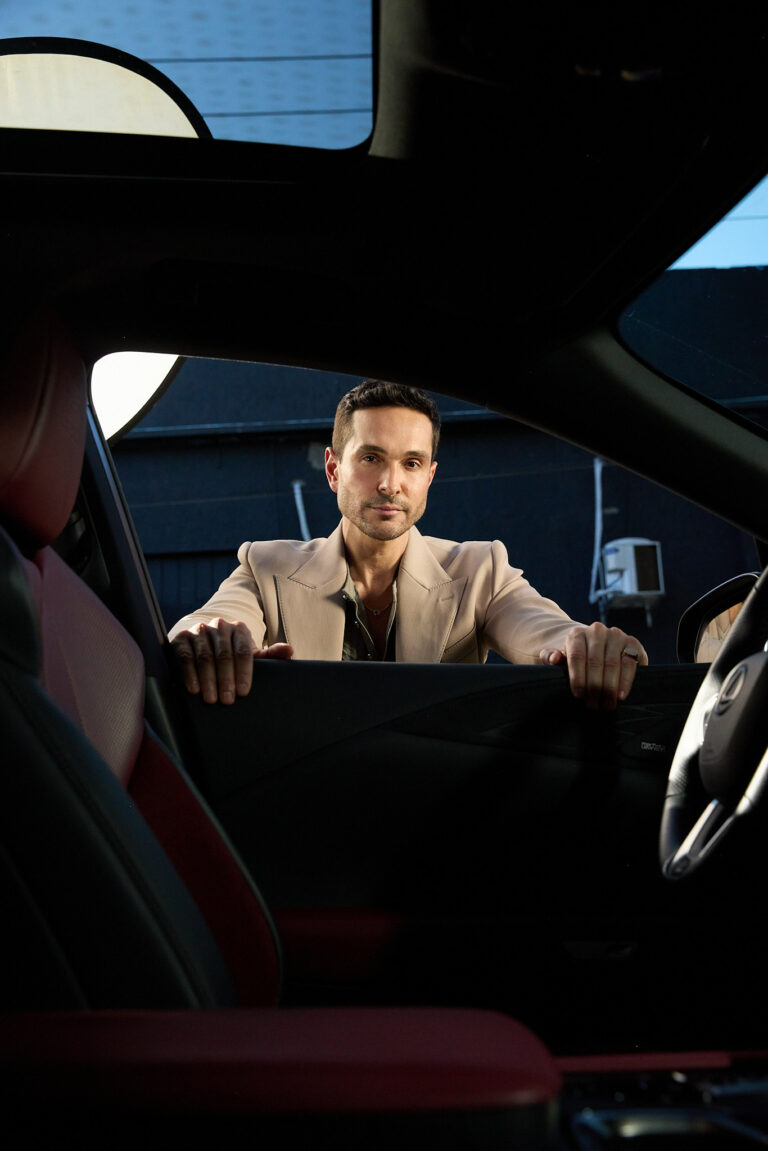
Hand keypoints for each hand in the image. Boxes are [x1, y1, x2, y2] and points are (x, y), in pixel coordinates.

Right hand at [170, 618, 292, 703]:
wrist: (204, 643)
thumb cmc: (232, 654)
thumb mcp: (251, 656)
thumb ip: (270, 655)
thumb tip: (289, 650)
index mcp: (239, 629)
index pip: (243, 651)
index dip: (244, 673)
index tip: (243, 692)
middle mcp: (219, 626)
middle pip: (224, 655)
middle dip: (225, 680)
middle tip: (227, 700)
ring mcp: (199, 631)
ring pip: (204, 657)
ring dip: (208, 680)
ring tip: (211, 699)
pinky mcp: (181, 638)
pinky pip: (185, 657)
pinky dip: (189, 674)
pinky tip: (194, 689)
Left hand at [540, 622, 647, 709]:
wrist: (600, 650)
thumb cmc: (577, 659)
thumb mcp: (561, 658)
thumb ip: (550, 657)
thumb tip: (555, 658)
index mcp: (577, 634)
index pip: (576, 656)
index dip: (577, 678)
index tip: (578, 695)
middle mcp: (597, 631)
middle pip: (595, 662)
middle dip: (594, 687)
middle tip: (593, 705)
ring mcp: (617, 635)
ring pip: (612, 664)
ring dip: (609, 687)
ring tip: (606, 705)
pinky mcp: (633, 643)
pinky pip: (629, 664)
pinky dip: (625, 682)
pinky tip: (620, 696)